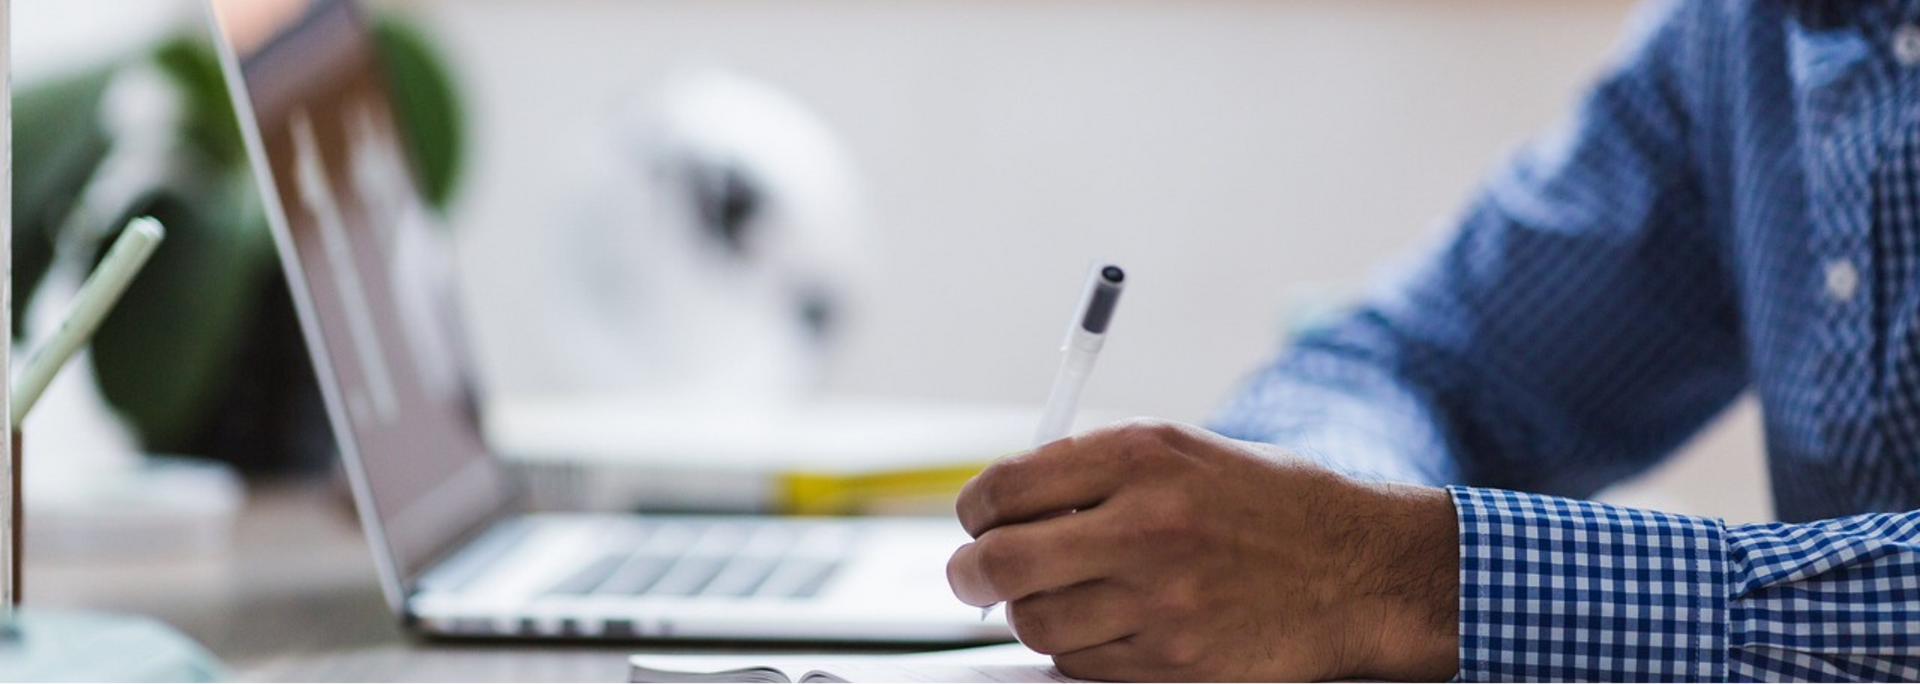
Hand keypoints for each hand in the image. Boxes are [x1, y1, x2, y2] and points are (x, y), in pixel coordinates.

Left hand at [947, 419, 1458, 681]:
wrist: (1361, 570)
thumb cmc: (1270, 506)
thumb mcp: (1184, 453)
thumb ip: (1094, 470)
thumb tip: (1004, 504)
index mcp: (1141, 456)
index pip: (1005, 488)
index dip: (974, 510)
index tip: (977, 521)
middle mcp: (1146, 524)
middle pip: (1000, 562)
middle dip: (970, 572)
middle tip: (973, 575)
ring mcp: (1160, 600)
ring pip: (1034, 623)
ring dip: (1030, 613)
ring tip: (1058, 597)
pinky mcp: (1175, 662)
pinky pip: (1081, 665)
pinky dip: (1078, 649)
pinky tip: (1108, 625)